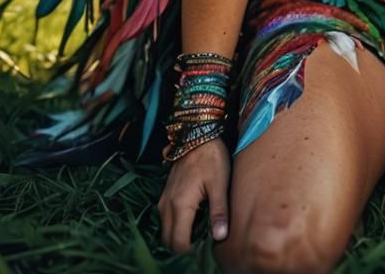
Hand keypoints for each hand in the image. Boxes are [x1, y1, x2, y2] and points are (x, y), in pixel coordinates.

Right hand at [158, 137, 231, 253]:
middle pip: (168, 240)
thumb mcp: (220, 183)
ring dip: (179, 235)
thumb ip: (219, 211)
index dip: (192, 249)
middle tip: (204, 238)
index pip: (178, 242)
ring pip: (165, 231)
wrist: (197, 135)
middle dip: (184, 245)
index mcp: (180, 204)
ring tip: (201, 228)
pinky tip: (194, 217)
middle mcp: (167, 205)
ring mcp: (163, 200)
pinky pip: (165, 219)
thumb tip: (220, 237)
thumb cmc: (212, 158)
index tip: (207, 243)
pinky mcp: (165, 195)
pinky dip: (176, 225)